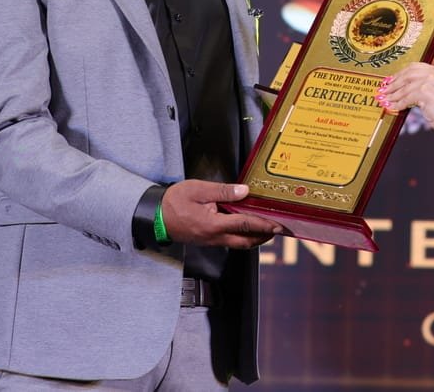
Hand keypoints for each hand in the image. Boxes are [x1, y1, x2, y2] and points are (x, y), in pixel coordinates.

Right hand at [161, 180, 281, 248]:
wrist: (155, 216)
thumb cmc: (174, 202)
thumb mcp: (198, 190)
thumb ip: (223, 191)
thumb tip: (244, 191)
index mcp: (213, 224)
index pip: (245, 224)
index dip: (263, 224)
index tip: (277, 224)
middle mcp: (214, 237)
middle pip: (246, 241)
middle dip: (264, 237)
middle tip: (278, 230)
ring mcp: (211, 241)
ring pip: (239, 243)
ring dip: (255, 238)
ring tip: (267, 229)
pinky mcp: (208, 240)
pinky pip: (230, 241)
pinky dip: (243, 236)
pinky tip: (247, 227)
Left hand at [378, 62, 433, 130]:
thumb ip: (424, 85)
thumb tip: (403, 88)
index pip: (414, 67)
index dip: (400, 73)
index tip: (391, 80)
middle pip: (407, 74)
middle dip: (394, 82)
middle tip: (385, 89)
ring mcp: (430, 81)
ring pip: (405, 87)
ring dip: (393, 95)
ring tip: (386, 99)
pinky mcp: (425, 92)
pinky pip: (406, 98)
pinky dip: (398, 104)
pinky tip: (394, 107)